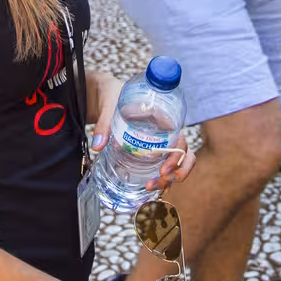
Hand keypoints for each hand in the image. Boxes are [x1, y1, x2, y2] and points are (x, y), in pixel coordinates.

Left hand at [90, 72, 191, 190]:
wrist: (103, 92)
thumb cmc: (111, 92)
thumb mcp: (109, 101)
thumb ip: (104, 122)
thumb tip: (98, 145)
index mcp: (164, 116)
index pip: (181, 138)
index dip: (179, 156)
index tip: (165, 168)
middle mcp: (165, 131)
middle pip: (182, 154)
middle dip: (178, 172)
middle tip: (161, 180)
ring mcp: (157, 141)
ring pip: (174, 163)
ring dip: (168, 179)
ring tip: (151, 188)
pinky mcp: (146, 149)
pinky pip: (160, 165)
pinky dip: (160, 178)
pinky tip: (149, 188)